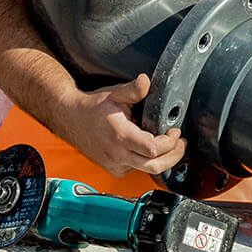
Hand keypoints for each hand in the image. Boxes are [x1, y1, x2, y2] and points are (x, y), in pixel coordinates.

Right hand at [56, 74, 186, 177]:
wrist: (70, 119)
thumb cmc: (92, 107)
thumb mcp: (114, 94)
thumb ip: (133, 89)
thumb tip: (146, 81)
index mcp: (120, 136)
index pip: (153, 148)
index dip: (170, 142)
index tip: (175, 131)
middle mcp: (117, 155)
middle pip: (155, 166)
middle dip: (174, 156)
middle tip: (181, 143)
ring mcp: (115, 165)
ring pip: (147, 170)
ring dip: (164, 159)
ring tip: (170, 145)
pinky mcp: (114, 169)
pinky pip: (138, 170)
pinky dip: (149, 161)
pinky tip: (151, 149)